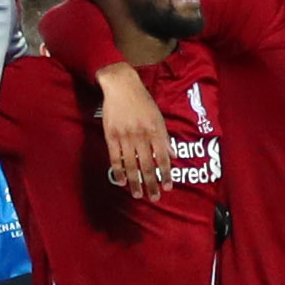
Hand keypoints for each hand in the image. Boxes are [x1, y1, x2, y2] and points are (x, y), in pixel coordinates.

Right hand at [92, 59, 172, 194]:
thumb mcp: (158, 116)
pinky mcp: (111, 137)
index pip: (163, 157)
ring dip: (135, 182)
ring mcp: (125, 137)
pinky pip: (115, 158)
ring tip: (138, 195)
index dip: (166, 174)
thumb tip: (173, 155)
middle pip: (147, 165)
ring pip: (131, 165)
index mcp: (155, 131)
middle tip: (155, 197)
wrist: (121, 86)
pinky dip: (118, 171)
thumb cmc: (142, 101)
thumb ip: (164, 137)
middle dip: (152, 183)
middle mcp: (141, 136)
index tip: (168, 187)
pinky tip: (122, 182)